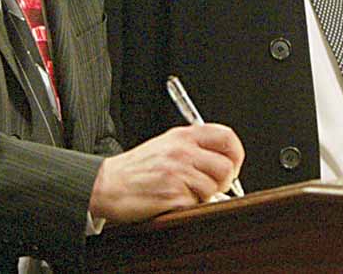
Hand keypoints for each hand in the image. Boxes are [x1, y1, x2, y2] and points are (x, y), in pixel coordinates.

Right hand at [88, 124, 243, 222]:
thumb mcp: (166, 144)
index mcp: (183, 136)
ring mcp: (178, 173)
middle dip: (223, 182)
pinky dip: (188, 206)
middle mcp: (183, 151)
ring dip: (203, 196)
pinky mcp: (173, 196)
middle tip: (210, 186)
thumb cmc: (136, 168)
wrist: (107, 185)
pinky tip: (172, 200)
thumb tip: (224, 160)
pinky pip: (196, 205)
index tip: (232, 165)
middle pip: (226, 167)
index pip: (226, 137)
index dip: (236, 154)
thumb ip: (195, 147)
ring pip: (213, 189)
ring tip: (184, 192)